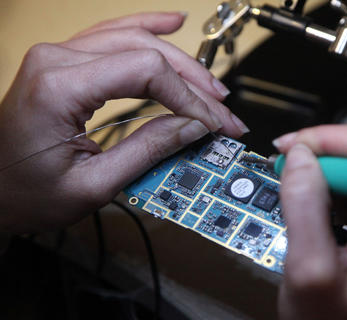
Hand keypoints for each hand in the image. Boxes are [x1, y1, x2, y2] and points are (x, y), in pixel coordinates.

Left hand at [0, 12, 248, 232]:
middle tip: (223, 113)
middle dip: (193, 84)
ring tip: (212, 85)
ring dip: (180, 62)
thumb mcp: (92, 185)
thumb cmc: (26, 193)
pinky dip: (148, 28)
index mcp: (58, 87)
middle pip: (146, 51)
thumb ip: (147, 150)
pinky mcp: (66, 62)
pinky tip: (173, 23)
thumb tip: (193, 126)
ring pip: (135, 39)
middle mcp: (57, 59)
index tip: (212, 124)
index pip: (145, 71)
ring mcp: (60, 56)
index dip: (188, 97)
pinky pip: (113, 35)